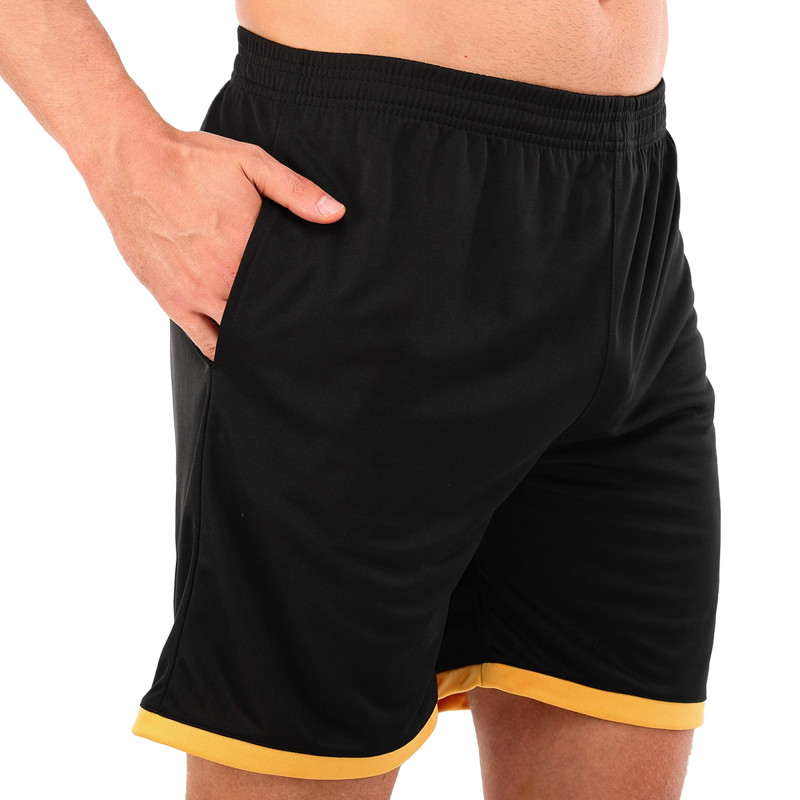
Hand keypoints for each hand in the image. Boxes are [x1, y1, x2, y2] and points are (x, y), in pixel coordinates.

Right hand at [83, 121, 345, 361]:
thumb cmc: (189, 161)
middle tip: (306, 335)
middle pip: (264, 318)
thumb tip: (336, 213)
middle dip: (285, 326)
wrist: (129, 162)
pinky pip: (202, 340)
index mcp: (245, 250)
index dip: (306, 304)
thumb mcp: (250, 164)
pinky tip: (241, 355)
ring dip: (257, 341)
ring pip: (237, 336)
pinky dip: (223, 351)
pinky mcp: (170, 300)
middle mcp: (221, 280)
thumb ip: (295, 190)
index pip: (287, 293)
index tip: (321, 310)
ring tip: (278, 347)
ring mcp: (194, 295)